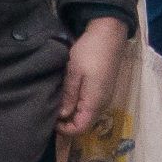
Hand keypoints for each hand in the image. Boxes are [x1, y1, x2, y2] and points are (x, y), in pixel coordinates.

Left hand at [57, 19, 130, 139]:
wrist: (110, 31)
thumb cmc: (90, 51)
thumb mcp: (74, 72)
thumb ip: (69, 96)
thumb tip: (62, 116)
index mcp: (95, 101)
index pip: (80, 128)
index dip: (64, 130)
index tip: (51, 120)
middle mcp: (103, 102)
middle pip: (85, 123)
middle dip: (68, 123)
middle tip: (53, 112)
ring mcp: (106, 95)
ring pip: (88, 115)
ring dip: (73, 114)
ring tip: (59, 103)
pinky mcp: (105, 88)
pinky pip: (92, 105)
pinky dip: (80, 106)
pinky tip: (70, 95)